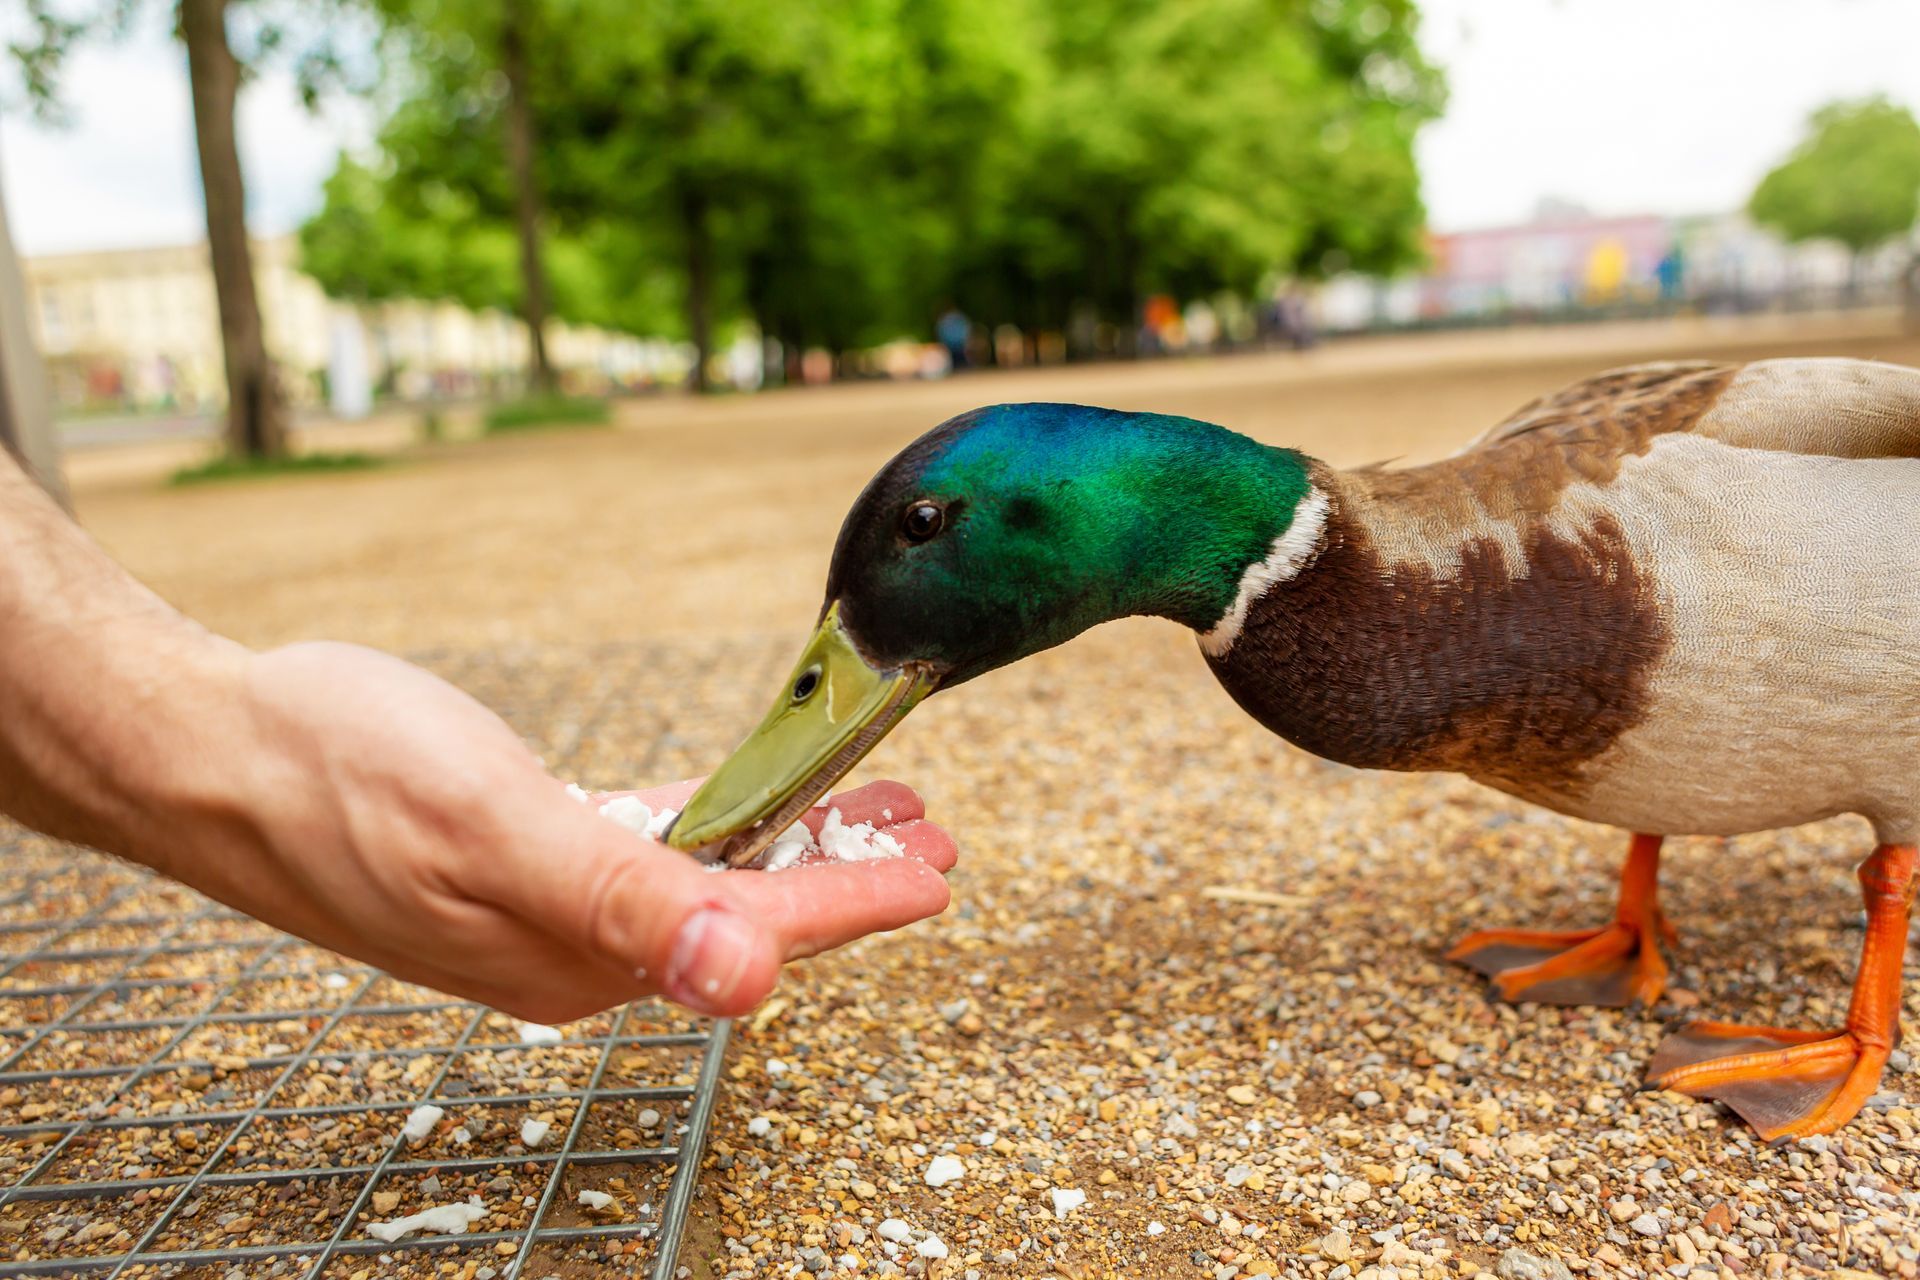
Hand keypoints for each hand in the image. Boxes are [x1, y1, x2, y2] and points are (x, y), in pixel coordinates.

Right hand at [167, 641, 955, 1021]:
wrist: (206, 750)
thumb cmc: (332, 777)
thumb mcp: (490, 825)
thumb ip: (624, 902)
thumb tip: (745, 977)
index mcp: (575, 953)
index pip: (752, 935)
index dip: (853, 900)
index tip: (935, 871)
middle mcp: (568, 947)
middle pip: (741, 916)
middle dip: (842, 876)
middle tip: (928, 833)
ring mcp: (539, 906)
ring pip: (698, 882)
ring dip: (785, 845)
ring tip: (864, 808)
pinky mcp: (516, 859)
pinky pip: (640, 851)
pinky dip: (705, 827)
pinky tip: (742, 807)